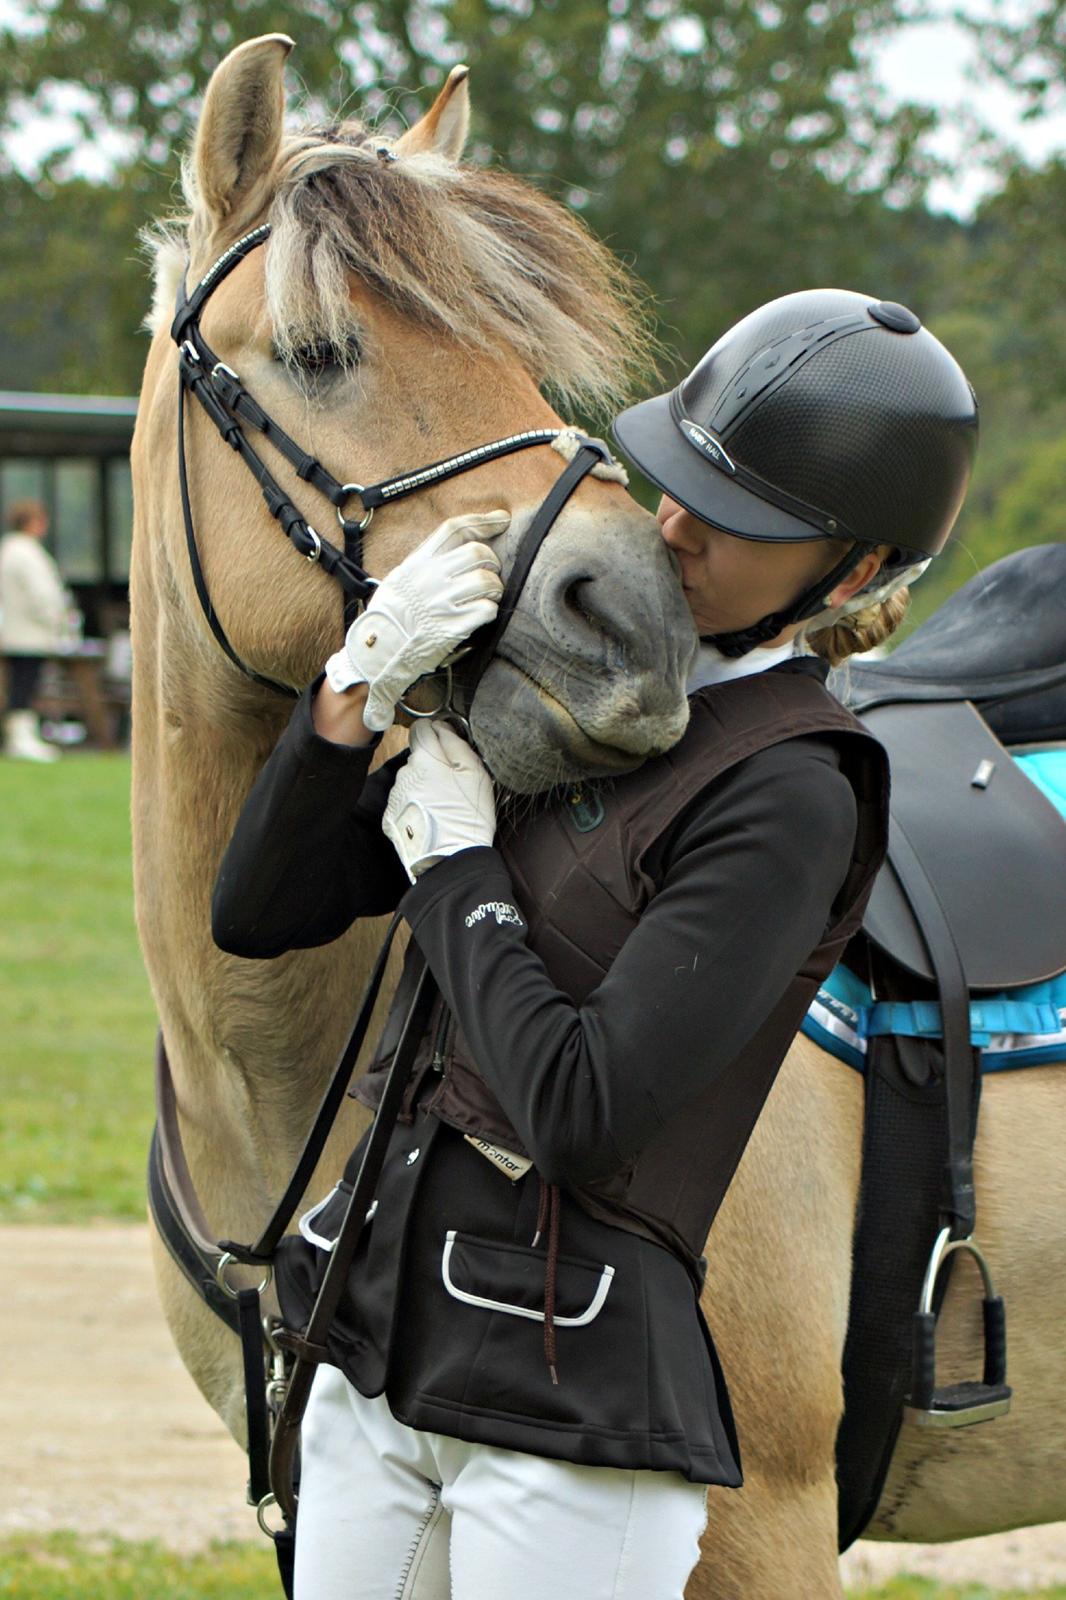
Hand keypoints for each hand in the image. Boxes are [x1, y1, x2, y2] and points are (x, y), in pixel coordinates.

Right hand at [324, 510, 507, 731]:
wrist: (379, 650)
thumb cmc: (389, 616)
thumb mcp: (399, 579)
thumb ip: (425, 564)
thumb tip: (456, 550)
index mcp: (418, 562)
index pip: (455, 529)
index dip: (483, 521)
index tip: (503, 520)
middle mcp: (431, 578)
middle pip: (478, 553)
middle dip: (492, 562)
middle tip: (491, 574)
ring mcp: (443, 602)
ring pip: (487, 581)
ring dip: (495, 588)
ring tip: (489, 596)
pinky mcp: (453, 627)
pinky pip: (486, 610)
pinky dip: (490, 611)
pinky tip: (482, 615)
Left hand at [383, 720, 495, 881]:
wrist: (452, 857)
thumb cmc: (468, 815)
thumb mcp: (475, 772)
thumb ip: (455, 743)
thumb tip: (441, 727)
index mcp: (425, 758)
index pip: (421, 729)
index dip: (436, 733)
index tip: (447, 745)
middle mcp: (404, 773)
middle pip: (417, 757)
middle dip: (432, 763)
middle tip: (452, 782)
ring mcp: (395, 795)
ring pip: (410, 778)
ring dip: (423, 784)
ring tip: (443, 804)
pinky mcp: (391, 815)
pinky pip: (404, 799)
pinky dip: (415, 803)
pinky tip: (431, 815)